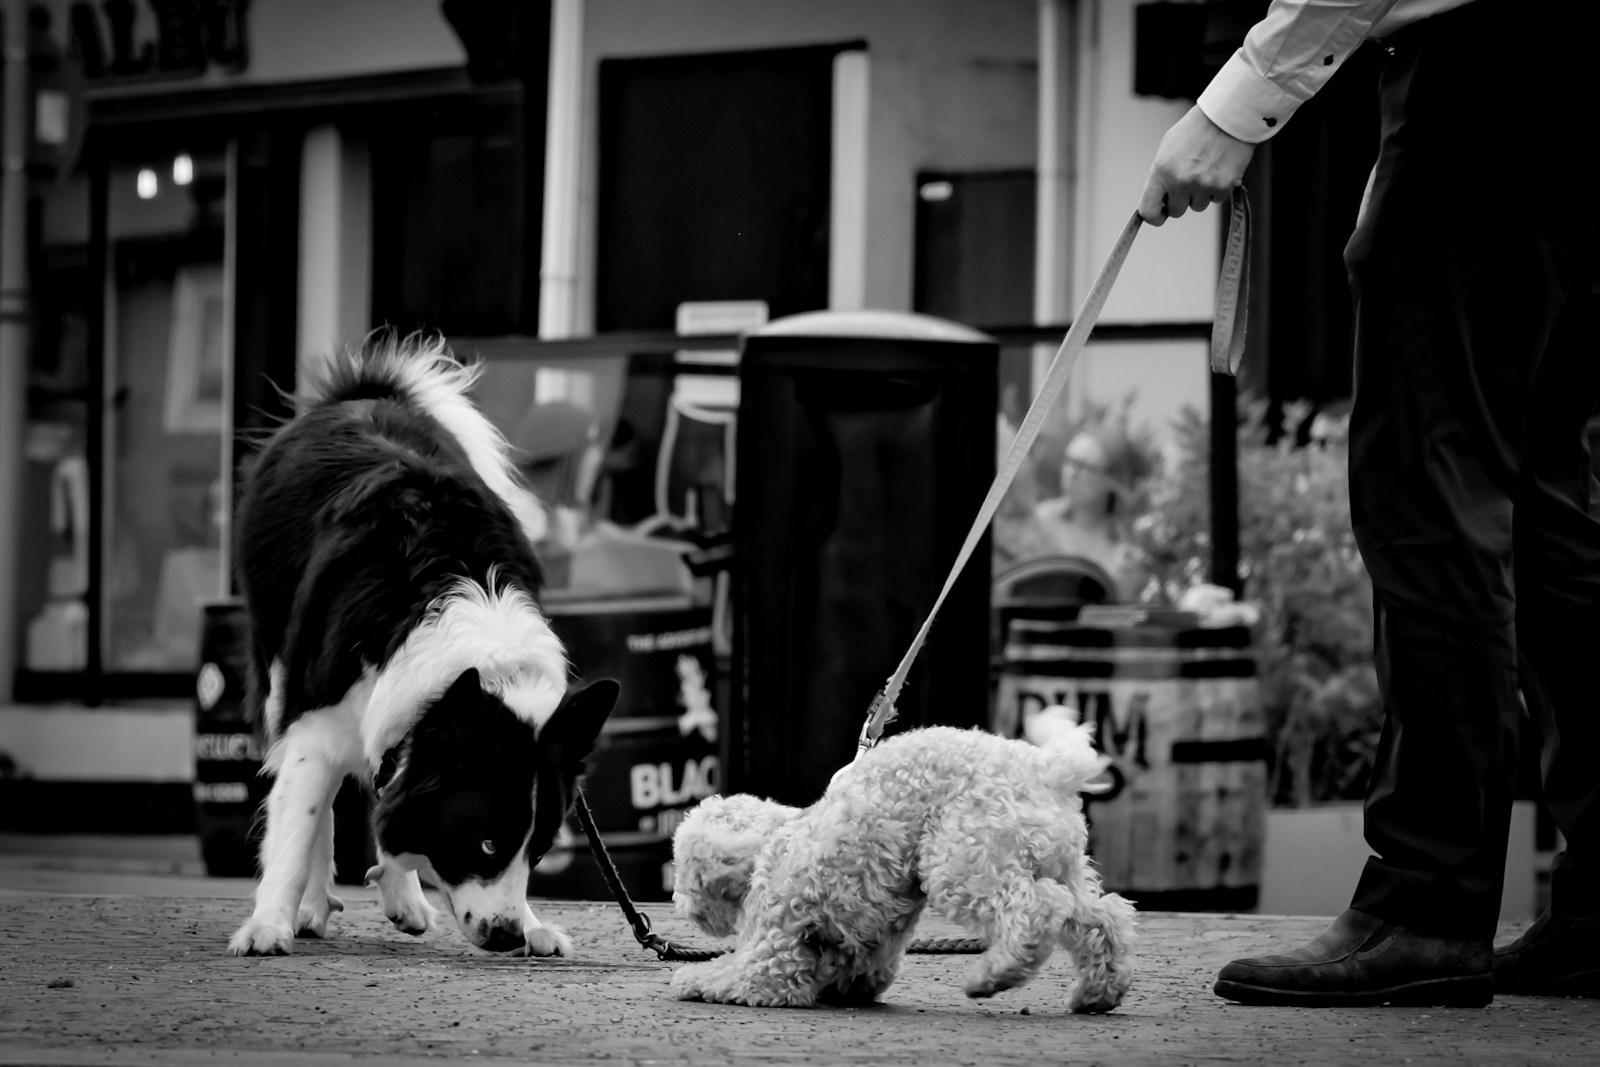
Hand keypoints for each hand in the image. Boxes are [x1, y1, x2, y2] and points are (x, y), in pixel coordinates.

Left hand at [1138, 105, 1255, 225]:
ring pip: (1198, 206)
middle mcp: (1180, 182)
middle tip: (1188, 181)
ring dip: (1200, 194)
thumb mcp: (1167, 149)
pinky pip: (1217, 199)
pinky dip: (1218, 188)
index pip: (1149, 210)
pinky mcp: (1224, 186)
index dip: (1154, 217)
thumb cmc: (1194, 131)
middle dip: (1181, 200)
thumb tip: (1159, 200)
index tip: (1160, 214)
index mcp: (1161, 172)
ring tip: (1205, 169)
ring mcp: (1203, 185)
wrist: (1226, 116)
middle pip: (1176, 211)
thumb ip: (1161, 176)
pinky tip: (1219, 168)